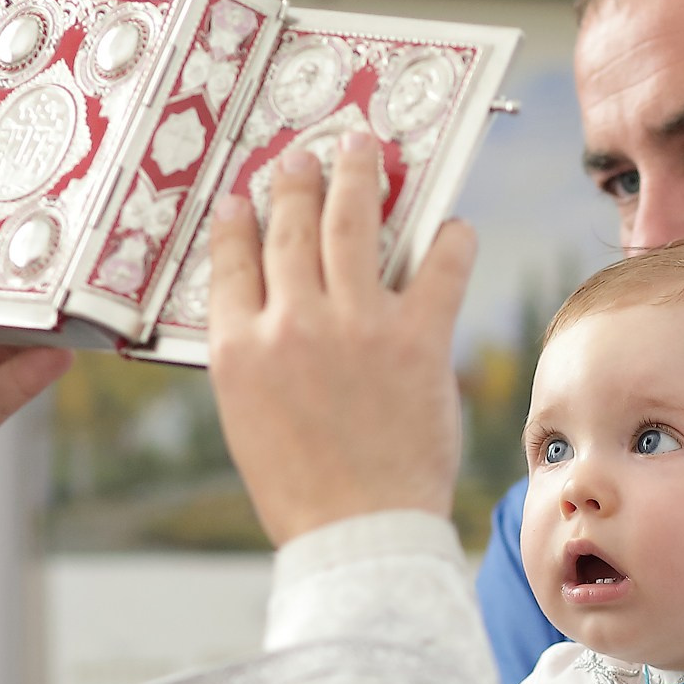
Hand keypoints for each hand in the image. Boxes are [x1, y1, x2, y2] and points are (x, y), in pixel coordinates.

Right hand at [206, 132, 474, 545]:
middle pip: (290, 227)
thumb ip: (256, 355)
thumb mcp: (248, 417)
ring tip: (365, 151)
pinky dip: (449, 239)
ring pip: (353, 224)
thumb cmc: (303, 488)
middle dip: (298, 179)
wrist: (359, 533)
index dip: (240, 219)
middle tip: (307, 153)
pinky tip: (452, 225)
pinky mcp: (417, 338)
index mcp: (238, 347)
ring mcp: (355, 325)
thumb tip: (277, 308)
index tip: (247, 195)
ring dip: (359, 178)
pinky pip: (439, 267)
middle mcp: (291, 324)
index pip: (232, 259)